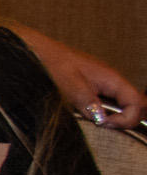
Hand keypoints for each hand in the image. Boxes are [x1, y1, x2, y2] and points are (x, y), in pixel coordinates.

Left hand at [17, 26, 145, 128]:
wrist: (37, 51)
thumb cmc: (52, 62)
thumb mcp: (70, 85)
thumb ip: (88, 102)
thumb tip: (102, 119)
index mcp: (112, 78)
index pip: (137, 104)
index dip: (126, 119)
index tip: (104, 123)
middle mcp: (112, 81)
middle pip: (133, 106)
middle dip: (122, 119)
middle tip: (100, 123)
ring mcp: (104, 84)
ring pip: (120, 106)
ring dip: (111, 116)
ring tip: (90, 117)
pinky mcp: (94, 87)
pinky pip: (106, 103)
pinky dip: (100, 111)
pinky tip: (85, 112)